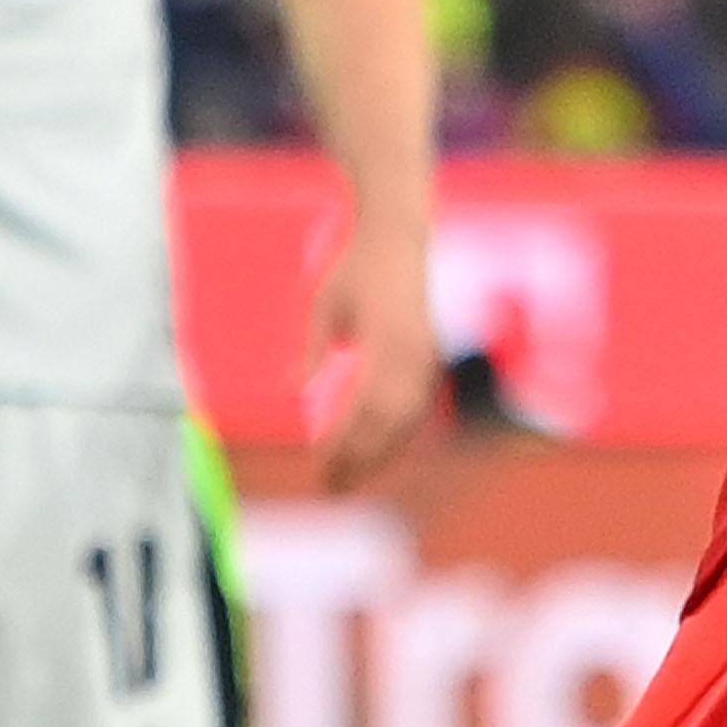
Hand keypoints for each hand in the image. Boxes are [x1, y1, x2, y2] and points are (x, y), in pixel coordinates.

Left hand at [309, 225, 443, 493]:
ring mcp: (427, 358)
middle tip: (330, 487)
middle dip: (360, 458)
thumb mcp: (322, 306)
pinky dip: (397, 436)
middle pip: (388, 422)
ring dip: (380, 455)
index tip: (319, 462)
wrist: (398, 239)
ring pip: (407, 421)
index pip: (365, 405)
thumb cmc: (354, 269)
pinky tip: (377, 453)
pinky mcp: (431, 360)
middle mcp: (412, 354)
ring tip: (350, 479)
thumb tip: (296, 399)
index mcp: (384, 339)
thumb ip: (311, 353)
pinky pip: (417, 410)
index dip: (345, 439)